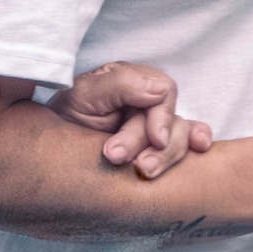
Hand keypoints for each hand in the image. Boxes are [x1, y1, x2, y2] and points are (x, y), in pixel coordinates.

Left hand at [49, 62, 212, 180]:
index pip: (164, 90)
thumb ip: (121, 84)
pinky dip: (198, 142)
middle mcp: (146, 100)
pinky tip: (200, 149)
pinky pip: (189, 141)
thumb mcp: (84, 95)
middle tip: (123, 159)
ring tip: (141, 171)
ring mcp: (154, 124)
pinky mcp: (158, 147)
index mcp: (130, 80)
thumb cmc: (65, 118)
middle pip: (173, 120)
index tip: (153, 139)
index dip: (161, 117)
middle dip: (152, 145)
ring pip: (181, 137)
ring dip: (165, 157)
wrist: (52, 153)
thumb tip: (160, 90)